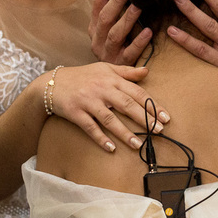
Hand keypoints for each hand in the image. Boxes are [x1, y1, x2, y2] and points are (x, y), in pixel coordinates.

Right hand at [48, 62, 168, 152]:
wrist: (52, 83)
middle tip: (159, 131)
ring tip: (138, 145)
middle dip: (144, 118)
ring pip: (109, 119)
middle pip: (126, 105)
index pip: (136, 92)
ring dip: (125, 133)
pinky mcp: (76, 113)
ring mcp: (88, 102)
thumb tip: (147, 71)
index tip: (165, 117)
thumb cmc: (83, 76)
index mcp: (111, 79)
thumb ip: (126, 72)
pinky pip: (90, 127)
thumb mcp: (105, 69)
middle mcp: (102, 90)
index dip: (152, 105)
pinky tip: (111, 148)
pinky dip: (101, 138)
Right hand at [89, 0, 152, 64]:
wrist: (100, 82)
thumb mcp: (107, 29)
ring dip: (127, 18)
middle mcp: (97, 37)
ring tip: (140, 4)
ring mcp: (107, 52)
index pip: (98, 1)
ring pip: (115, 33)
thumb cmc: (111, 48)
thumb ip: (115, 10)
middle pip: (105, 16)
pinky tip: (148, 32)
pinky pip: (129, 53)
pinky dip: (138, 42)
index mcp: (94, 26)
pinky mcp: (119, 65)